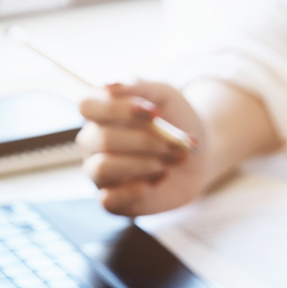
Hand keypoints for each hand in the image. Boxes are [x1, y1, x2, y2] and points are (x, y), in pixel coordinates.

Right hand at [77, 80, 207, 216]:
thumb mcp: (165, 95)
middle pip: (100, 139)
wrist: (199, 157)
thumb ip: (139, 87)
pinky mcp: (112, 200)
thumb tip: (110, 87)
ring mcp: (100, 173)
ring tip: (171, 162)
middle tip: (178, 145)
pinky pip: (108, 200)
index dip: (117, 109)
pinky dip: (135, 190)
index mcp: (100, 113)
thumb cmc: (177, 122)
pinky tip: (158, 180)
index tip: (154, 113)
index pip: (86, 106)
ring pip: (102, 168)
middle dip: (145, 142)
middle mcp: (94, 143)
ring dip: (142, 164)